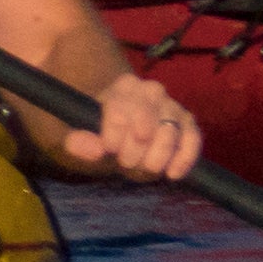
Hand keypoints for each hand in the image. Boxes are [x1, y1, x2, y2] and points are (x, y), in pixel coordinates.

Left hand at [56, 74, 206, 181]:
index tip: (108, 149)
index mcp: (122, 87)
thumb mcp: (69, 136)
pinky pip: (193, 137)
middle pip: (146, 124)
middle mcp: (150, 91)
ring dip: (156, 157)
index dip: (113, 136)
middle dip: (133, 151)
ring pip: (170, 132)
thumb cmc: (90, 133)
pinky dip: (185, 157)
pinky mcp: (186, 124)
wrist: (114, 134)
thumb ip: (76, 141)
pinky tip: (172, 174)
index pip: (121, 111)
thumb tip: (96, 149)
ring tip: (143, 168)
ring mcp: (171, 106)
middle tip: (123, 162)